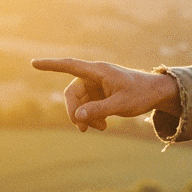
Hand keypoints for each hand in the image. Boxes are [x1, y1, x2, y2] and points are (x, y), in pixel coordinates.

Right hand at [31, 57, 180, 131]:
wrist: (156, 94)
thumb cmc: (141, 94)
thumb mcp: (122, 105)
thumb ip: (99, 110)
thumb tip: (77, 117)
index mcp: (98, 71)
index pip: (70, 66)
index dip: (51, 65)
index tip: (34, 63)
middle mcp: (94, 76)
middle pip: (73, 93)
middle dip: (75, 111)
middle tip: (82, 128)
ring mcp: (96, 85)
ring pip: (80, 102)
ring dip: (85, 117)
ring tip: (101, 128)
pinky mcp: (100, 94)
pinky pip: (88, 106)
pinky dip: (92, 117)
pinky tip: (102, 126)